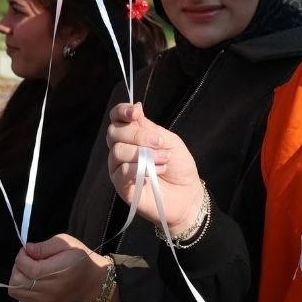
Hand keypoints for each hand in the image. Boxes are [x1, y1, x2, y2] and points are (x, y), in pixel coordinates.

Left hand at [8, 234, 108, 301]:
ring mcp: (44, 299)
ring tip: (29, 268)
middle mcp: (48, 289)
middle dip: (18, 266)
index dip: (21, 256)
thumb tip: (27, 249)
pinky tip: (31, 277)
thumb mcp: (66, 243)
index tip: (28, 250)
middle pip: (16, 281)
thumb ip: (45, 246)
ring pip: (15, 290)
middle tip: (29, 258)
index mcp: (55, 272)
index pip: (26, 268)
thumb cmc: (81, 258)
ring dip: (17, 277)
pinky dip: (20, 286)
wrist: (92, 281)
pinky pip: (21, 296)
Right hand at [106, 102, 203, 235]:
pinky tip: (157, 171)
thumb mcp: (168, 140)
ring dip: (143, 153)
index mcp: (132, 135)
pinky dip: (141, 168)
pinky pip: (123, 171)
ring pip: (117, 151)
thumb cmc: (179, 166)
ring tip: (164, 160)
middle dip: (138, 134)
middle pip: (114, 132)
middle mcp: (121, 150)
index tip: (135, 112)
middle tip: (160, 142)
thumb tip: (135, 105)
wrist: (187, 195)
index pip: (116, 118)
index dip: (122, 111)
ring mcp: (119, 168)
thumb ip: (149, 127)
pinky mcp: (121, 186)